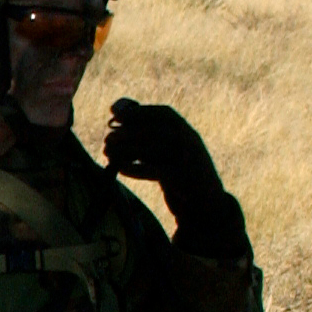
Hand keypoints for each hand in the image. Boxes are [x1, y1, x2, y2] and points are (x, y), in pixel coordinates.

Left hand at [103, 99, 247, 255]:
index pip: (164, 114)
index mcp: (186, 131)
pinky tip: (120, 168)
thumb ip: (144, 129)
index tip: (115, 113)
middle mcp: (189, 142)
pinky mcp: (183, 180)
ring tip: (108, 153)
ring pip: (153, 149)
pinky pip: (157, 170)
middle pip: (155, 131)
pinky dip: (136, 168)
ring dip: (126, 150)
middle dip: (127, 133)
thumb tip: (116, 108)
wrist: (203, 203)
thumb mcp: (164, 149)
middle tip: (108, 139)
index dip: (139, 112)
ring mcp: (189, 160)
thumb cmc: (176, 172)